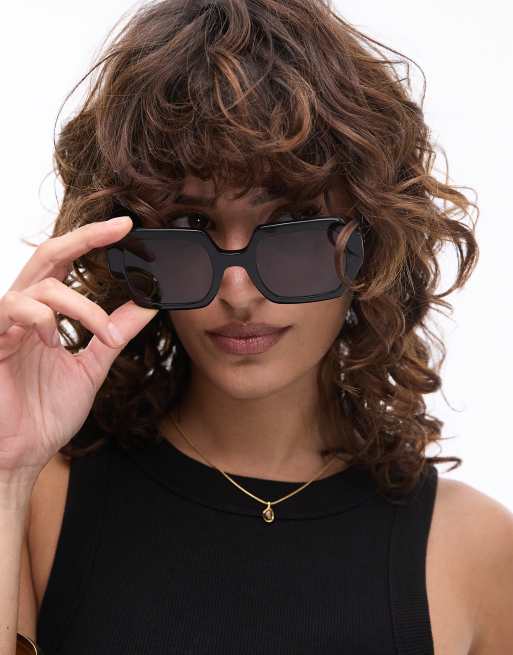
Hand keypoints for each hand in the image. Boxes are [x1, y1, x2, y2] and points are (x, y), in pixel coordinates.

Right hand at [0, 215, 157, 481]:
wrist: (21, 453)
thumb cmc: (44, 412)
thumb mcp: (92, 365)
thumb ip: (115, 333)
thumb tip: (148, 306)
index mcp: (46, 313)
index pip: (68, 263)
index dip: (93, 240)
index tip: (127, 227)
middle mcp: (23, 310)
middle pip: (49, 254)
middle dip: (84, 238)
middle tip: (120, 229)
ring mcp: (4, 324)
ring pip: (41, 285)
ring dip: (80, 305)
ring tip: (101, 333)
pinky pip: (12, 309)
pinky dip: (41, 318)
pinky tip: (54, 341)